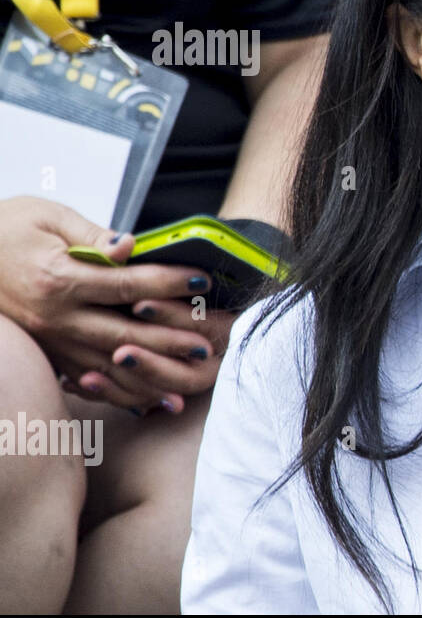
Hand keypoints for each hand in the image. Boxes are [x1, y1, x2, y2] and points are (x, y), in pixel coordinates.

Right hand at [0, 196, 217, 412]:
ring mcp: (49, 340)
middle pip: (124, 334)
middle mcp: (54, 317)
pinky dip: (119, 392)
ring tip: (187, 382)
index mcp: (58, 278)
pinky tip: (147, 401)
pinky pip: (86, 379)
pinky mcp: (46, 352)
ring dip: (149, 376)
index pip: (127, 284)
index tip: (202, 280)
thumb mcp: (46, 216)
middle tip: (206, 345)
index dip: (169, 283)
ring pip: (107, 366)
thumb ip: (93, 234)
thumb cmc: (5, 228)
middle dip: (169, 342)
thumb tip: (130, 246)